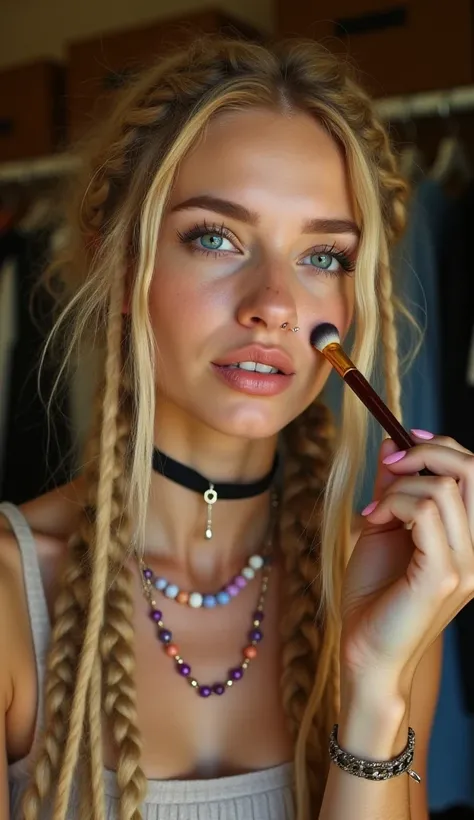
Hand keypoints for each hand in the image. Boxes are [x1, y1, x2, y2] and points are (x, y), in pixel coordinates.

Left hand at [340, 433, 473, 695]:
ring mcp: (467, 564)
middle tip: (390, 461)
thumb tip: (394, 446)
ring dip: (398, 488)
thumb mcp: (385, 528)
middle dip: (428, 451)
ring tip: (376, 511)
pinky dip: (393, 505)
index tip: (405, 440)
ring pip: (445, 488)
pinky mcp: (444, 576)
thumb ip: (395, 489)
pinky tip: (373, 521)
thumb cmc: (375, 595)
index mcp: (471, 538)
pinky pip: (426, 513)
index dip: (443, 446)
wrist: (365, 652)